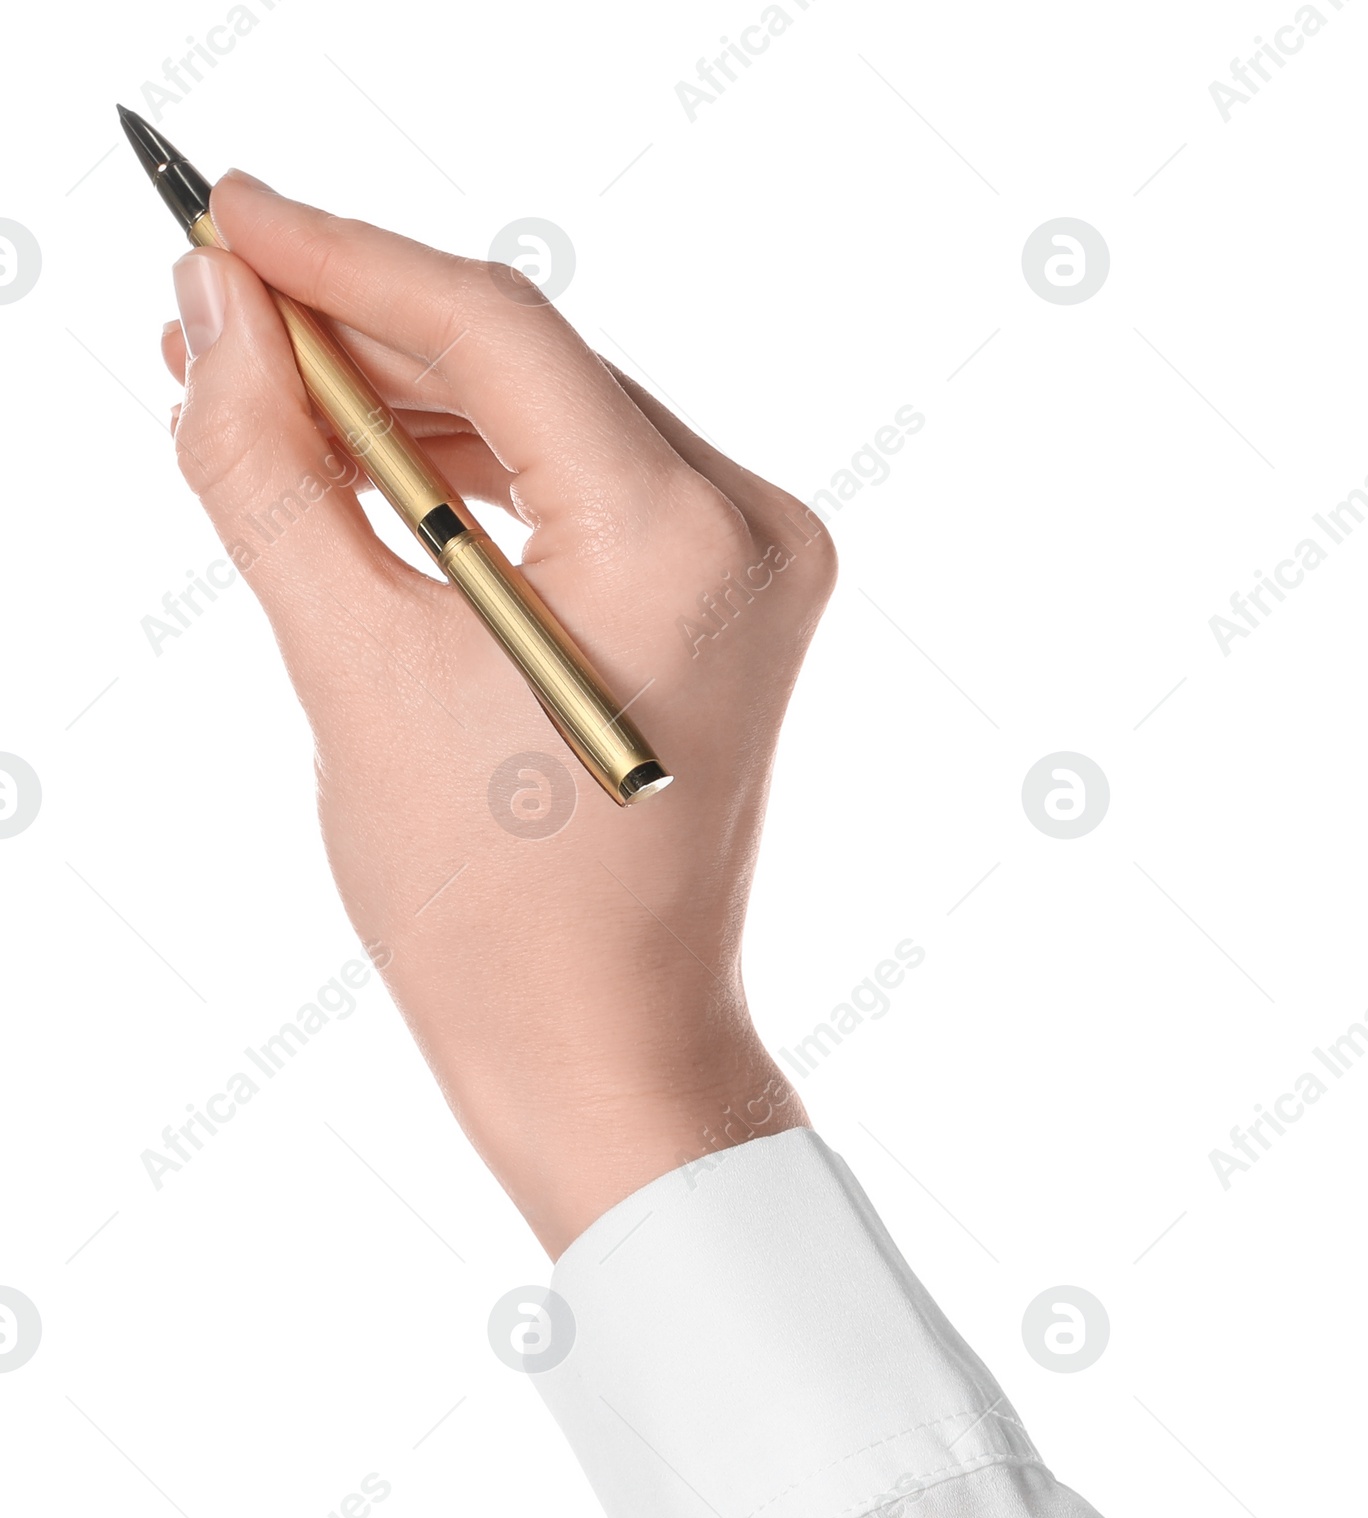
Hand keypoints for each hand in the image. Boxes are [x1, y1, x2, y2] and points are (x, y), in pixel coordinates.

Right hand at [162, 171, 834, 1253]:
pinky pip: (590, 491)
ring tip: (259, 400)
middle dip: (361, 339)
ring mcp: (756, 566)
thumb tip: (218, 313)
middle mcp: (752, 530)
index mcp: (684, 542)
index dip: (339, 260)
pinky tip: (370, 472)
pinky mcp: (732, 603)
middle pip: (529, 365)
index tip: (220, 216)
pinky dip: (481, 479)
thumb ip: (274, 470)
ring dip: (412, 408)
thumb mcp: (352, 670)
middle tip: (209, 317)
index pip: (494, 330)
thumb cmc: (489, 913)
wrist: (601, 1051)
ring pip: (556, 421)